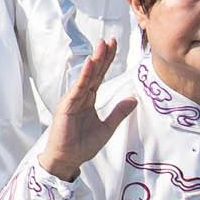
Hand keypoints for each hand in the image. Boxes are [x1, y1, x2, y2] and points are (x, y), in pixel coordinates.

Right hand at [37, 36, 127, 177]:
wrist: (68, 159)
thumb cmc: (82, 145)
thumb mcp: (107, 127)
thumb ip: (119, 112)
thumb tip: (133, 98)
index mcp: (89, 99)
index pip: (99, 76)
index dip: (107, 61)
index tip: (114, 46)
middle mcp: (80, 96)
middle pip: (94, 73)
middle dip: (102, 56)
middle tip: (110, 40)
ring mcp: (72, 100)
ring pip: (86, 77)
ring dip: (94, 62)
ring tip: (101, 46)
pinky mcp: (66, 107)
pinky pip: (78, 89)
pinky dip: (84, 76)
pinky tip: (90, 64)